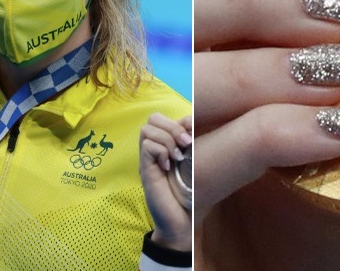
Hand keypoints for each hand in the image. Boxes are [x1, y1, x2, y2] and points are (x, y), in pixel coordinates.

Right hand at [139, 113, 192, 251]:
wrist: (183, 221)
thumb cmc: (190, 194)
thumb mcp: (194, 163)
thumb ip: (191, 143)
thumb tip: (191, 121)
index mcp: (165, 146)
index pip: (161, 117)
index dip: (180, 120)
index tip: (193, 133)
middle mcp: (154, 150)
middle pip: (153, 118)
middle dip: (173, 127)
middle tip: (186, 144)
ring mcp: (147, 160)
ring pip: (148, 129)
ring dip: (167, 140)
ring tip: (178, 157)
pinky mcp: (145, 170)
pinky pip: (147, 146)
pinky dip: (161, 152)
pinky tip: (169, 166)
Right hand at [193, 0, 339, 269]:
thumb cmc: (330, 189)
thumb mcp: (324, 100)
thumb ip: (312, 39)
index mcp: (198, 43)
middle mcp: (170, 86)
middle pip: (177, 10)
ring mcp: (169, 150)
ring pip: (187, 79)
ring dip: (267, 64)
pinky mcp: (178, 215)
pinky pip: (208, 159)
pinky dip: (276, 131)